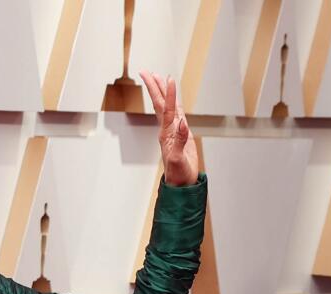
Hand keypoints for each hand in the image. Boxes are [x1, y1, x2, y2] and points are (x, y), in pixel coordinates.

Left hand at [138, 71, 196, 185]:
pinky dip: (175, 103)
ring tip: (160, 78)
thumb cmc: (178, 174)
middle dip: (155, 87)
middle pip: (160, 104)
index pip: (167, 109)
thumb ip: (180, 141)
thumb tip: (182, 124)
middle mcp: (167, 130)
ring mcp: (173, 131)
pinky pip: (176, 114)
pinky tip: (174, 97)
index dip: (169, 94)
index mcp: (166, 134)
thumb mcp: (178, 159)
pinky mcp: (180, 134)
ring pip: (167, 107)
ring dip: (163, 92)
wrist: (181, 183)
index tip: (169, 79)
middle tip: (148, 71)